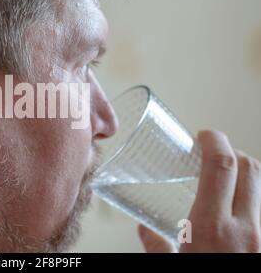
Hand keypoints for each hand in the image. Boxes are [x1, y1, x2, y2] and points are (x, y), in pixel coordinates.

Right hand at [139, 130, 260, 252]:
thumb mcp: (171, 264)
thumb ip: (157, 246)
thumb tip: (145, 231)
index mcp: (211, 229)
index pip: (220, 167)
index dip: (214, 141)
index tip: (205, 136)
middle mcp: (244, 229)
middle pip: (249, 168)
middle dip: (232, 152)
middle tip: (214, 153)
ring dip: (246, 175)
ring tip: (228, 179)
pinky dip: (253, 197)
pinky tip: (237, 208)